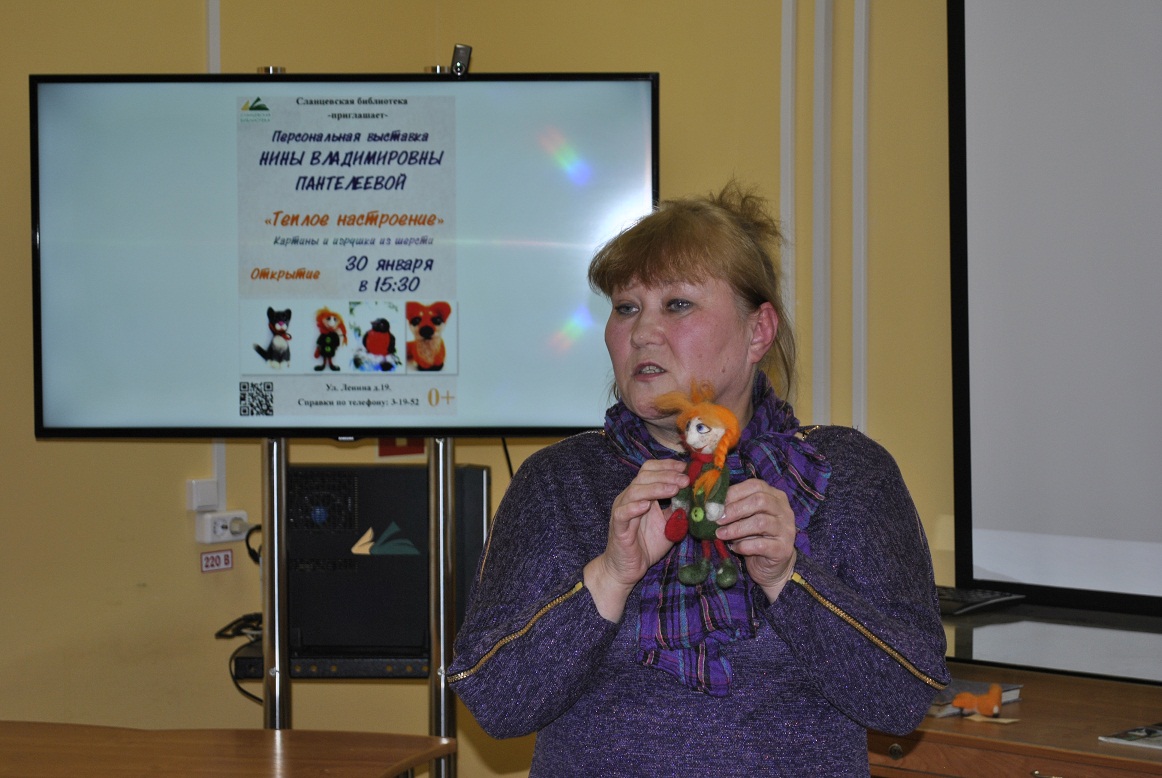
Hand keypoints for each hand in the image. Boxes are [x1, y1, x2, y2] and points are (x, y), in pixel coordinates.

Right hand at [584, 458, 686, 620]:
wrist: (627, 569)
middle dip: (667, 475)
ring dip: (656, 488)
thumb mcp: (669, 525)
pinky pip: (623, 513)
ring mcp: (622, 510)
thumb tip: (695, 497)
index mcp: (642, 494)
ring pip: (635, 491)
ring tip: (674, 489)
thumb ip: (678, 510)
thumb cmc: (646, 545)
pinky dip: (633, 507)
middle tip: (686, 480)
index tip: (687, 468)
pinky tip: (646, 505)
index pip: (651, 470)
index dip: (668, 465)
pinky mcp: (617, 526)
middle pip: (645, 475)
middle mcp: (630, 498)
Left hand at [715, 478, 798, 601]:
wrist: (770, 566)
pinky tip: (735, 548)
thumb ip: (734, 509)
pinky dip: (743, 546)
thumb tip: (712, 506)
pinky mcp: (783, 549)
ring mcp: (786, 529)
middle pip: (760, 501)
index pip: (755, 485)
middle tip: (717, 520)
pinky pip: (761, 545)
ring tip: (721, 534)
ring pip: (761, 522)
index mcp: (775, 496)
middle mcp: (784, 510)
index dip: (733, 493)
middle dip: (734, 510)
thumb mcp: (744, 518)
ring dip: (736, 528)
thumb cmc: (754, 537)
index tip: (716, 504)